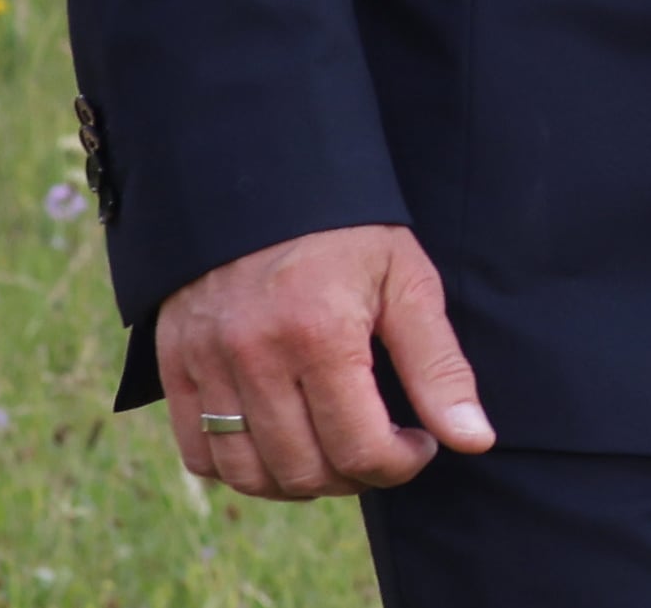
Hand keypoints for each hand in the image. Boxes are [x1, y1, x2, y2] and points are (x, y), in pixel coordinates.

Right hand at [155, 223, 494, 500]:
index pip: (361, 450)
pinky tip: (278, 439)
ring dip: (299, 479)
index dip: (402, 463)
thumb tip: (474, 441)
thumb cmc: (347, 230)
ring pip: (250, 474)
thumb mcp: (406, 281)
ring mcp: (207, 360)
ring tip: (331, 447)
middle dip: (356, 475)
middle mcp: (254, 353)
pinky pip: (200, 452)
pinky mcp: (176, 361)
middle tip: (378, 443)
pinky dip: (240, 465)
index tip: (418, 441)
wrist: (264, 172)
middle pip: (305, 471)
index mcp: (319, 333)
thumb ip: (438, 367)